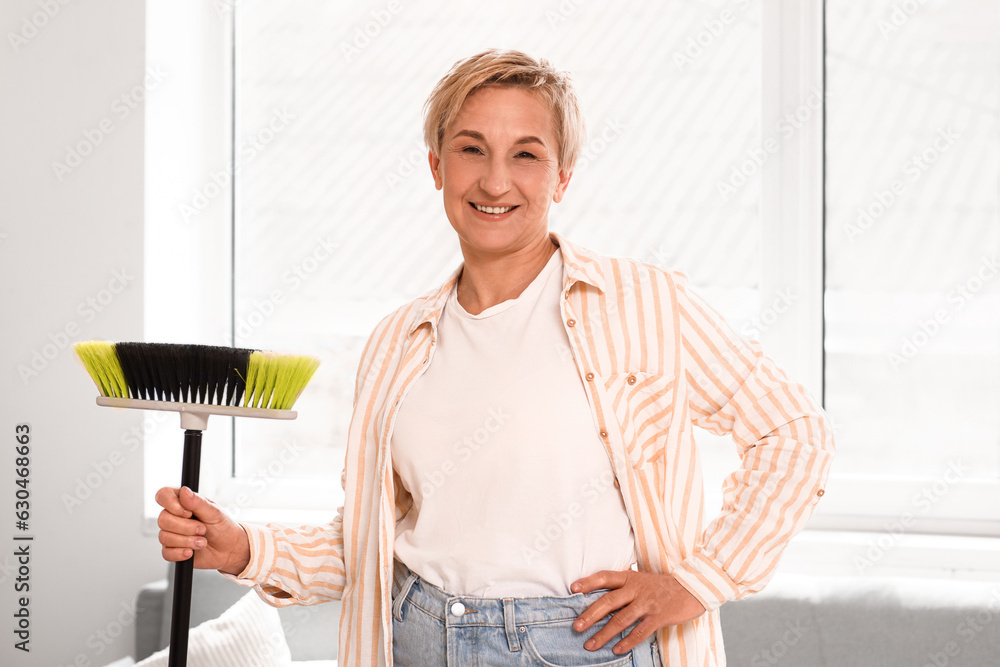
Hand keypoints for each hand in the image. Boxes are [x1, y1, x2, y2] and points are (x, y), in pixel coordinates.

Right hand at [155, 486, 250, 575]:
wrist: (228, 549)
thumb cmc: (222, 527)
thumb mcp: (214, 512)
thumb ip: (198, 502)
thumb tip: (184, 491)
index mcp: (183, 503)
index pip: (163, 495)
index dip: (171, 504)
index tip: (188, 512)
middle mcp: (174, 517)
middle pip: (163, 519)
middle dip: (185, 527)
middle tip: (202, 529)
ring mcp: (172, 534)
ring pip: (164, 537)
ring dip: (187, 541)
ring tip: (202, 542)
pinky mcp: (172, 550)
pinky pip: (166, 553)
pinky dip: (180, 553)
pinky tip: (191, 551)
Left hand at [571, 569, 706, 653]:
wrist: (693, 587)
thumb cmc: (664, 585)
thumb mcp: (642, 578)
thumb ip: (624, 585)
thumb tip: (602, 595)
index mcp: (630, 577)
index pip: (605, 577)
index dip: (588, 581)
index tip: (572, 588)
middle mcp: (636, 589)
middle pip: (608, 601)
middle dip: (590, 615)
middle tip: (576, 626)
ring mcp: (647, 603)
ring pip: (621, 620)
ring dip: (604, 634)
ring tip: (591, 645)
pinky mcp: (658, 617)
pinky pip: (639, 632)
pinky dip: (627, 642)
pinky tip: (616, 649)